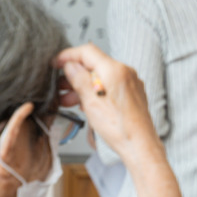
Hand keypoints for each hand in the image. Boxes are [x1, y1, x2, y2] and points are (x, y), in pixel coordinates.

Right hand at [55, 44, 160, 161]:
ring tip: (69, 99)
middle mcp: (125, 72)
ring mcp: (130, 82)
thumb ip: (79, 80)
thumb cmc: (120, 129)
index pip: (87, 51)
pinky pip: (109, 85)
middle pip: (94, 64)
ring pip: (101, 76)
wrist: (140, 145)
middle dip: (75, 74)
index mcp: (115, 70)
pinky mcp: (132, 93)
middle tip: (60, 86)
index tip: (56, 62)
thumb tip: (70, 66)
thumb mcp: (91, 103)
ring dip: (83, 85)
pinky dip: (95, 90)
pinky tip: (85, 103)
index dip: (68, 55)